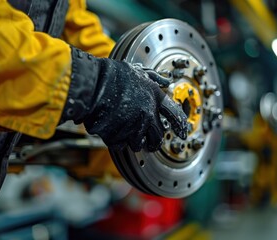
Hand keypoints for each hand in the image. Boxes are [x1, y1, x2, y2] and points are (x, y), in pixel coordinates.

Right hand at [61, 47, 187, 151]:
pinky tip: (112, 132)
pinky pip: (121, 145)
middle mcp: (147, 115)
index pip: (175, 115)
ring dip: (134, 141)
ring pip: (138, 143)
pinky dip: (118, 141)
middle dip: (155, 141)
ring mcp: (133, 128)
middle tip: (150, 142)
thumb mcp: (138, 71)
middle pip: (158, 137)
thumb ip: (154, 78)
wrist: (93, 85)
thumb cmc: (113, 75)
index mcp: (155, 99)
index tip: (183, 133)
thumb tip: (166, 81)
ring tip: (127, 134)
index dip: (181, 125)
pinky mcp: (117, 136)